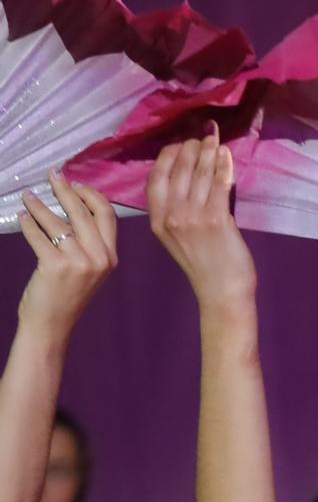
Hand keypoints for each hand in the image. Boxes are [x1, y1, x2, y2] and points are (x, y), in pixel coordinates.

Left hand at [15, 171, 117, 337]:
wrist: (52, 325)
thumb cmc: (67, 296)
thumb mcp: (89, 270)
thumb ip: (89, 245)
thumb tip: (73, 211)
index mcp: (110, 257)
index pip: (107, 216)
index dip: (91, 195)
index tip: (75, 184)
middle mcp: (100, 258)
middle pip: (84, 213)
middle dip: (66, 190)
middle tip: (52, 176)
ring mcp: (79, 263)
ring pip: (58, 223)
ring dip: (40, 205)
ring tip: (28, 196)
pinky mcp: (55, 266)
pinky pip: (39, 236)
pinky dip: (29, 224)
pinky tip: (22, 217)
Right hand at [148, 130, 251, 307]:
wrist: (221, 291)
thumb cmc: (204, 264)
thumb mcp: (176, 236)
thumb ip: (175, 211)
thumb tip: (185, 179)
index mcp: (156, 219)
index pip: (155, 178)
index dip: (168, 157)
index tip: (179, 144)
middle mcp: (170, 215)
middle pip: (177, 171)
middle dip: (190, 148)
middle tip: (201, 134)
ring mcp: (192, 217)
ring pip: (198, 174)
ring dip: (207, 151)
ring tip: (213, 137)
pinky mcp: (216, 219)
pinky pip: (218, 184)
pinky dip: (223, 165)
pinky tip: (225, 153)